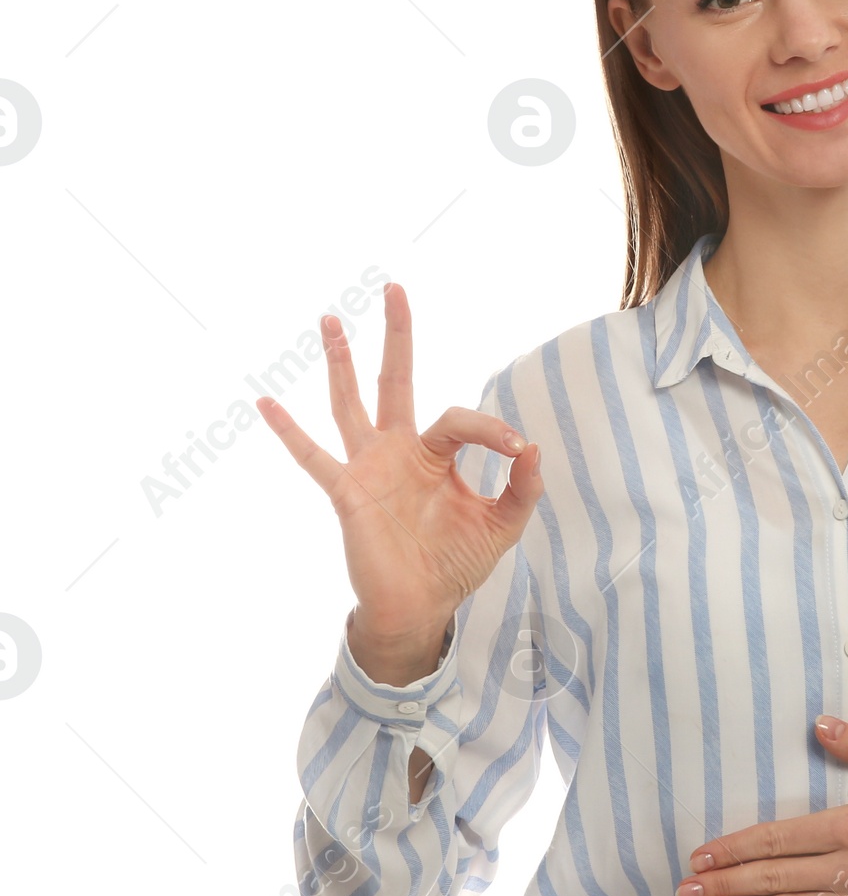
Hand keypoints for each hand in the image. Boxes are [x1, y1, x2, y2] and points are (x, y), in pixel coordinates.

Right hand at [257, 282, 544, 672]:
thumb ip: (523, 489)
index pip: (461, 419)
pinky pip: (313, 458)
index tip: (519, 449)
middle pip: (396, 380)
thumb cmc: (455, 563)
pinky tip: (265, 402)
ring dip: (341, 362)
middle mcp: (399, 451)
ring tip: (330, 321)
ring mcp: (369, 468)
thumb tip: (534, 448)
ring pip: (350, 404)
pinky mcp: (347, 492)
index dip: (493, 429)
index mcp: (436, 455)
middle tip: (395, 288)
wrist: (420, 607)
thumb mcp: (501, 525)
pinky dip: (288, 431)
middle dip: (397, 336)